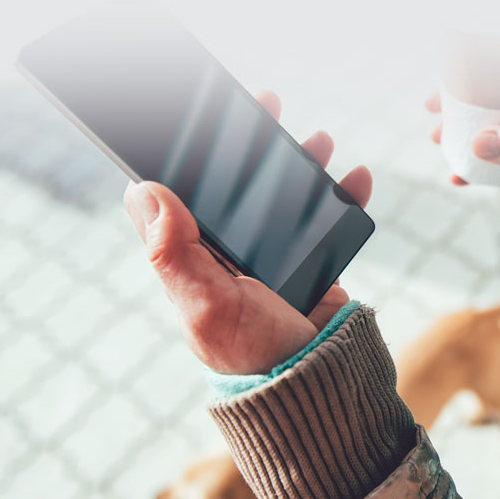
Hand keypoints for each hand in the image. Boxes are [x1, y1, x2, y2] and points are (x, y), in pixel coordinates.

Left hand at [122, 90, 372, 374]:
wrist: (318, 393)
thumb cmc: (254, 356)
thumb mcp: (208, 306)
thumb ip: (173, 252)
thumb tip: (143, 190)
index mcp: (191, 259)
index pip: (179, 194)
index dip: (187, 153)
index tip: (204, 117)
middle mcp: (227, 254)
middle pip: (233, 184)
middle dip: (251, 144)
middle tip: (267, 106)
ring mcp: (270, 258)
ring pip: (281, 194)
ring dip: (300, 161)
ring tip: (317, 141)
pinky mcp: (310, 264)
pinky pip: (327, 220)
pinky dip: (344, 196)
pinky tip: (356, 178)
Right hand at [428, 72, 499, 203]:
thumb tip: (476, 142)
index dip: (472, 69)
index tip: (445, 81)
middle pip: (490, 92)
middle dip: (457, 103)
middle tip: (433, 111)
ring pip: (488, 121)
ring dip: (461, 132)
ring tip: (438, 140)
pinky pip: (495, 151)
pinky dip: (475, 164)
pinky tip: (458, 176)